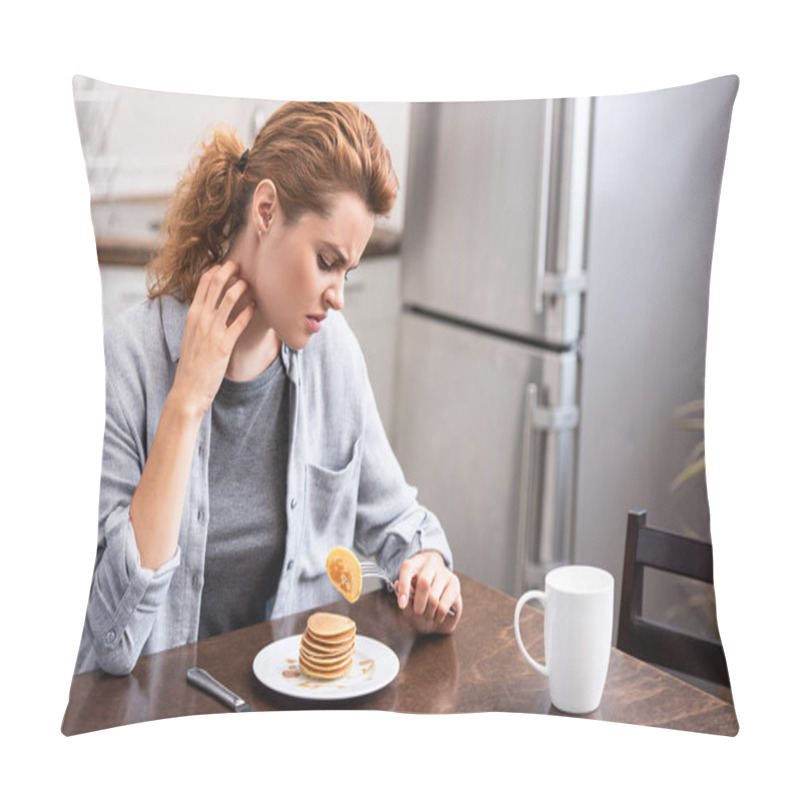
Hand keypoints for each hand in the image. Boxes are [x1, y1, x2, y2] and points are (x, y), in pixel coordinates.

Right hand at [171, 261, 253, 417]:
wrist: (188, 390)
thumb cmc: (192, 365)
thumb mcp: (192, 337)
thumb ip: (203, 321)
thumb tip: (217, 310)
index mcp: (192, 315)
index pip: (203, 283)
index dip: (217, 270)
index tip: (229, 266)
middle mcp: (200, 319)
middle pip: (215, 283)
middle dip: (230, 270)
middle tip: (241, 266)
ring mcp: (211, 331)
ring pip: (228, 298)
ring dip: (242, 287)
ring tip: (251, 285)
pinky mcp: (223, 345)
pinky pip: (239, 322)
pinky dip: (249, 311)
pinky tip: (256, 307)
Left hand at [394, 550, 461, 633]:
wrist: (437, 591)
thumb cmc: (417, 596)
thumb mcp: (406, 596)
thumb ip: (402, 596)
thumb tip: (404, 599)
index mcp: (415, 563)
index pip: (408, 569)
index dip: (403, 587)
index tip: (402, 604)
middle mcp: (431, 563)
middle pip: (424, 583)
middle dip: (418, 604)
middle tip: (418, 612)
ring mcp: (445, 573)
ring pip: (434, 598)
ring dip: (429, 613)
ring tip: (428, 614)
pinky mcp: (455, 584)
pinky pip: (444, 607)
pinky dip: (438, 616)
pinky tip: (438, 615)